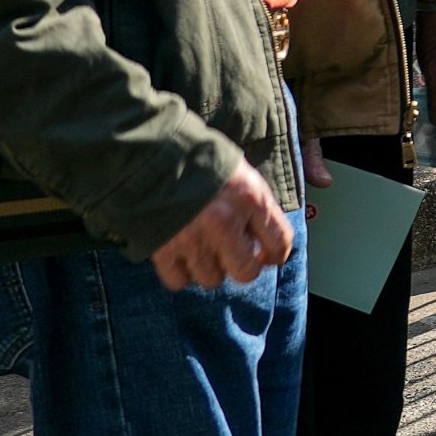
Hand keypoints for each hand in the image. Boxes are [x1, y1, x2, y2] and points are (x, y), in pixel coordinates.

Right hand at [152, 162, 294, 291]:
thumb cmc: (203, 161)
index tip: (267, 257)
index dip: (276, 255)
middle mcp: (224, 224)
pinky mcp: (163, 250)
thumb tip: (264, 240)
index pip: (279, 243)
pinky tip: (182, 256)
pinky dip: (181, 274)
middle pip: (245, 272)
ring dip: (210, 269)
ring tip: (204, 249)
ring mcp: (193, 239)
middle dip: (242, 267)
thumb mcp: (243, 174)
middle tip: (234, 256)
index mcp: (250, 200)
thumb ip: (256, 207)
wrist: (156, 154)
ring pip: (212, 279)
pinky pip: (178, 281)